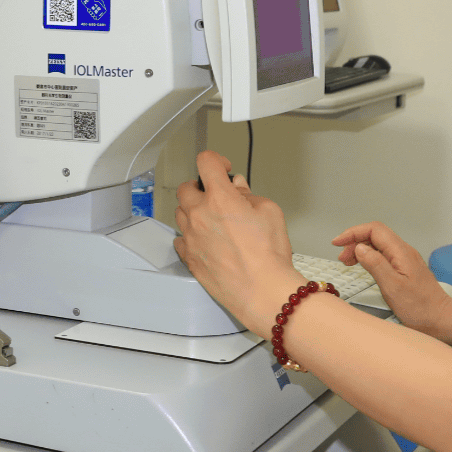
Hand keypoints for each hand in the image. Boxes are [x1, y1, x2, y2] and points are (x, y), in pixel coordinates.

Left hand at [173, 150, 302, 334]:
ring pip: (180, 212)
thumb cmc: (269, 255)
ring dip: (193, 210)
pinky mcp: (189, 257)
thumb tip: (238, 188)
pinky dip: (190, 235)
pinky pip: (180, 239)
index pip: (205, 162)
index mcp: (220, 198)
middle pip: (186, 188)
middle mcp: (199, 214)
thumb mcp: (270, 212)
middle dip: (200, 187)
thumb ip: (249, 195)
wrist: (262, 290)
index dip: (215, 160)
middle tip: (216, 196)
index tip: (222, 168)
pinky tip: (205, 240)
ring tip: (213, 220)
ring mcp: (191, 237)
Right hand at [332, 221, 451, 340]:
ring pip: (379, 245)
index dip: (353, 233)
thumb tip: (359, 248)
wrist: (443, 321)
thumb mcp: (392, 287)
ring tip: (348, 263)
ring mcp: (406, 261)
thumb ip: (375, 264)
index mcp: (401, 252)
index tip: (338, 243)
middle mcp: (405, 252)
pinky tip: (364, 268)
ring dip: (361, 250)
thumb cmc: (421, 309)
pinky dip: (370, 258)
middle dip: (355, 241)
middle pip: (376, 235)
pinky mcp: (406, 270)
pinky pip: (385, 256)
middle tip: (342, 258)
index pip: (374, 230)